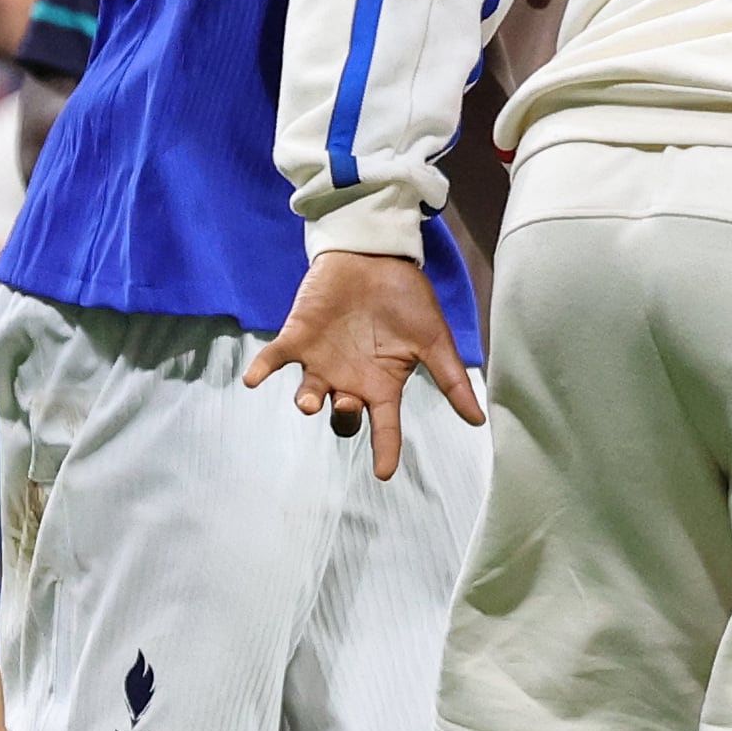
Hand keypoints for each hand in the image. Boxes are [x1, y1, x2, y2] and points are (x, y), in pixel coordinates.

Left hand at [246, 249, 482, 482]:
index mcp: (383, 384)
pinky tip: (253, 379)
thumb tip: (478, 418)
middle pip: (342, 416)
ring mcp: (321, 361)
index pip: (385, 426)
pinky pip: (275, 359)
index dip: (385, 450)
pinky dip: (263, 369)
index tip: (384, 473)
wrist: (376, 257)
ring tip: (311, 401)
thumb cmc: (407, 299)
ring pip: (308, 394)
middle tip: (349, 403)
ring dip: (307, 401)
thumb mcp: (435, 340)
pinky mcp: (298, 337)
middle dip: (343, 417)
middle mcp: (349, 380)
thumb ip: (451, 380)